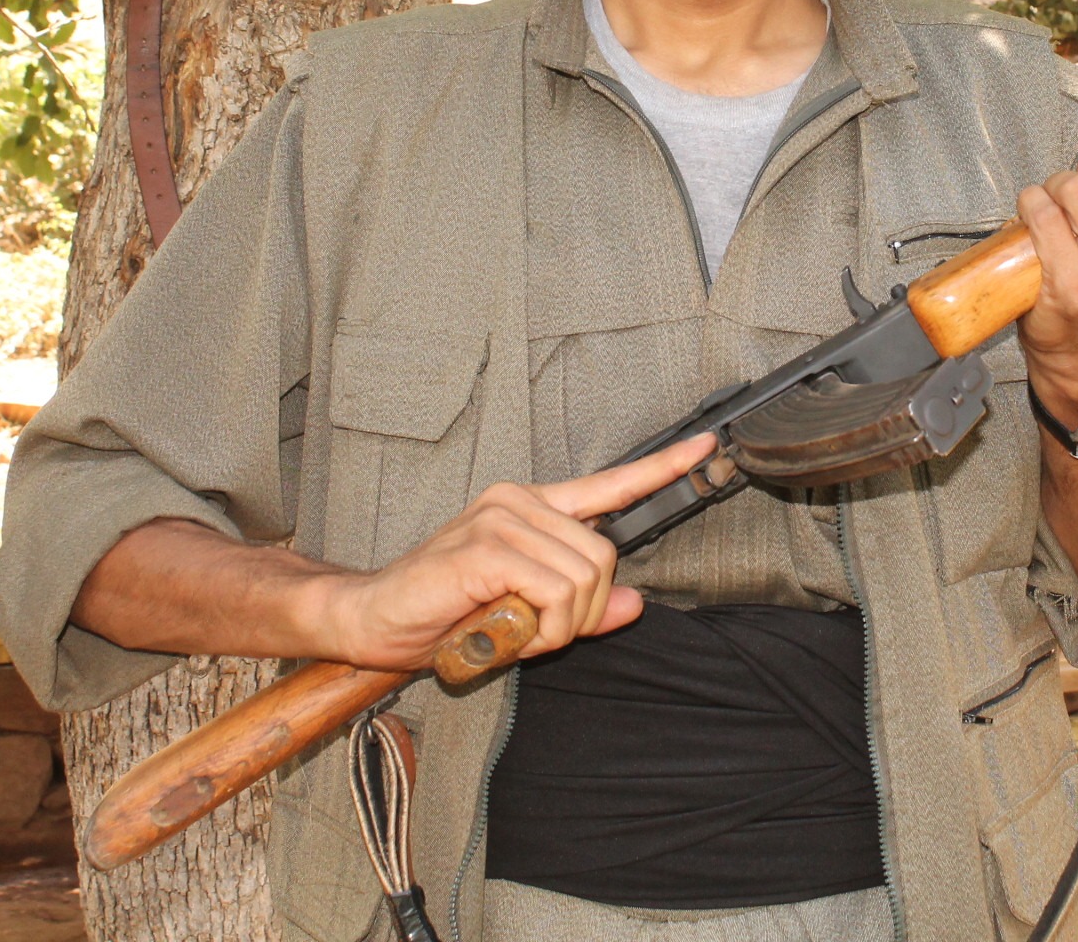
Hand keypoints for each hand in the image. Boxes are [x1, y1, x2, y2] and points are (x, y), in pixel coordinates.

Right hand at [321, 433, 715, 670]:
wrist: (371, 620)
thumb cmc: (444, 613)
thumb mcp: (525, 614)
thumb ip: (580, 607)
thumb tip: (635, 604)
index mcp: (533, 508)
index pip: (609, 484)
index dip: (662, 469)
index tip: (706, 448)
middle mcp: (519, 501)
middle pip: (605, 557)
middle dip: (584, 612)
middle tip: (538, 630)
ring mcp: (501, 518)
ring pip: (584, 578)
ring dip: (560, 626)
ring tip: (513, 629)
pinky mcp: (484, 547)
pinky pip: (554, 591)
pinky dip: (542, 627)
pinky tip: (504, 628)